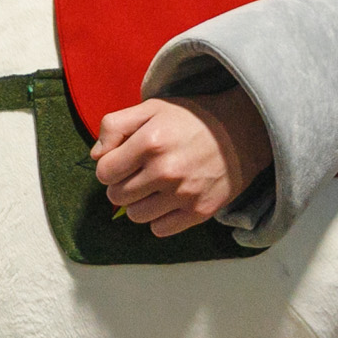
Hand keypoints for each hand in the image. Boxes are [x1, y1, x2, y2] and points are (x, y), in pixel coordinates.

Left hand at [90, 90, 273, 237]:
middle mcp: (165, 171)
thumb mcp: (150, 108)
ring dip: (138, 203)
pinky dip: (159, 219)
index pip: (104, 172)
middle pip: (116, 196)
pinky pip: (160, 230)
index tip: (122, 161)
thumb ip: (115, 126)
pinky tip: (168, 201)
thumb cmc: (190, 119)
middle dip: (121, 185)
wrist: (241, 132)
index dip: (109, 166)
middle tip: (137, 174)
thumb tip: (96, 157)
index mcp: (150, 142)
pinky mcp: (199, 212)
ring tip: (153, 188)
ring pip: (136, 216)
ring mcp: (183, 194)